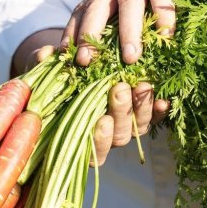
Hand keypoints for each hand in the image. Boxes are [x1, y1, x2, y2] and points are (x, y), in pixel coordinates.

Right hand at [12, 29, 168, 166]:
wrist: (81, 66)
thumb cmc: (57, 75)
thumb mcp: (47, 67)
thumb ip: (44, 63)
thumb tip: (46, 54)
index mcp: (81, 135)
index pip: (94, 152)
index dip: (100, 141)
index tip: (102, 121)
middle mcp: (106, 135)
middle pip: (120, 136)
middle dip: (121, 112)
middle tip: (119, 88)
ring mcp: (126, 123)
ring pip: (138, 126)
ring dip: (141, 107)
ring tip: (141, 84)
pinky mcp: (143, 111)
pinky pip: (154, 116)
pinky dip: (158, 109)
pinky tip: (162, 99)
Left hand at [61, 0, 206, 67]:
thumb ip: (124, 13)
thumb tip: (117, 55)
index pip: (83, 8)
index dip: (72, 32)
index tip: (64, 56)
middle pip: (98, 5)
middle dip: (89, 33)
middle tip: (85, 60)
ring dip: (128, 30)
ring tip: (130, 58)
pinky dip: (164, 12)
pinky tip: (166, 35)